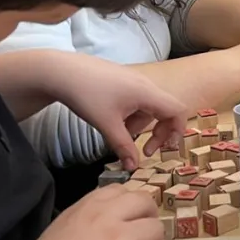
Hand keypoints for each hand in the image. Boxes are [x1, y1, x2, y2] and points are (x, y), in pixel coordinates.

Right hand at [8, 185, 170, 239]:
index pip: (121, 190)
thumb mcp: (59, 233)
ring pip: (158, 231)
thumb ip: (85, 226)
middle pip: (146, 202)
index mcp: (84, 207)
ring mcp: (119, 239)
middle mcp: (105, 216)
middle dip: (148, 223)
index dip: (130, 209)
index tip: (126, 229)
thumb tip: (104, 239)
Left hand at [49, 53, 185, 169]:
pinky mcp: (122, 80)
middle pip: (165, 110)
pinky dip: (132, 115)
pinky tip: (113, 121)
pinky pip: (137, 100)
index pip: (177, 111)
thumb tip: (134, 167)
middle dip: (158, 132)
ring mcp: (134, 81)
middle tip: (145, 150)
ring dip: (140, 125)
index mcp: (147, 93)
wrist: (61, 71)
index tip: (166, 148)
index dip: (178, 131)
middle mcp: (145, 85)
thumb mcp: (106, 125)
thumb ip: (123, 146)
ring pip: (148, 107)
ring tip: (119, 134)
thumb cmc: (86, 95)